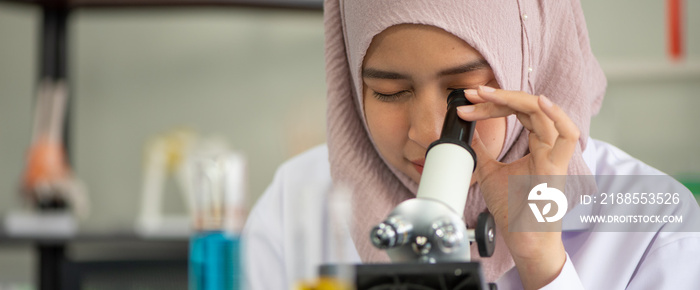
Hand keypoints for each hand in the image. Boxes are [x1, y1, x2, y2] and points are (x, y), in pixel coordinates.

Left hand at [458, 86, 579, 288]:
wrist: (522, 238)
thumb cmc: (513, 208)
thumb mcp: (489, 170)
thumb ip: (482, 149)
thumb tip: (468, 131)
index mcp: (537, 145)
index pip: (519, 112)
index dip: (495, 102)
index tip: (470, 100)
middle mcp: (548, 146)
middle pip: (528, 108)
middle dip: (498, 97)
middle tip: (473, 93)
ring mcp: (554, 156)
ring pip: (545, 114)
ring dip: (515, 100)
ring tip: (490, 94)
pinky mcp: (556, 169)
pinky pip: (567, 137)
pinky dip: (556, 116)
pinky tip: (540, 102)